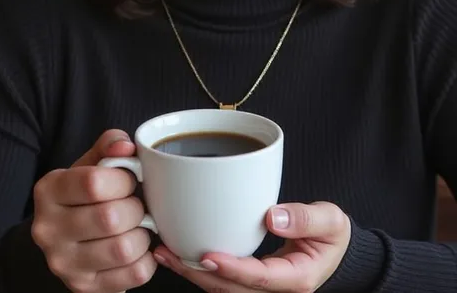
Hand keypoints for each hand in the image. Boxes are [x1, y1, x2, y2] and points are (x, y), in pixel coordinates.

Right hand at [32, 129, 156, 292]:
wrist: (65, 236)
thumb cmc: (84, 193)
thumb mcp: (91, 163)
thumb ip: (109, 146)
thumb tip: (126, 146)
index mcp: (49, 190)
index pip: (93, 183)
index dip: (123, 180)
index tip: (129, 180)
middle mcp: (48, 229)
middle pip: (110, 218)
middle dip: (136, 207)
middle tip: (136, 204)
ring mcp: (63, 263)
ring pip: (123, 249)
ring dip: (142, 234)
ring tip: (138, 225)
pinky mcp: (83, 286)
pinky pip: (134, 274)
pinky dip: (147, 259)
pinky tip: (139, 247)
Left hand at [154, 201, 350, 291]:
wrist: (336, 249)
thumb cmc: (332, 235)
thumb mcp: (329, 221)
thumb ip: (305, 218)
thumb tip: (272, 216)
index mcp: (296, 279)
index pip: (258, 278)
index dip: (231, 268)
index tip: (207, 253)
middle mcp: (276, 290)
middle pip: (231, 289)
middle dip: (197, 273)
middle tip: (169, 252)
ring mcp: (263, 289)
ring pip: (222, 288)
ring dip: (193, 272)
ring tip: (165, 252)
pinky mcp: (252, 281)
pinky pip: (224, 280)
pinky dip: (201, 268)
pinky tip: (182, 253)